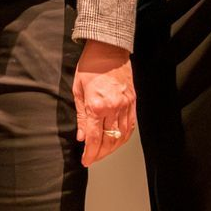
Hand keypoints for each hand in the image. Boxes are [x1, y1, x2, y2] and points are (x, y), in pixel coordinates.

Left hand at [73, 39, 136, 166]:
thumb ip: (80, 115)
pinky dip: (123, 138)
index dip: (90, 153)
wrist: (109, 50)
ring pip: (121, 137)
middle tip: (92, 159)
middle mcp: (113, 108)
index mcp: (97, 105)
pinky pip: (130, 127)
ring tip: (102, 153)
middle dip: (100, 154)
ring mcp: (126, 107)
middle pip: (108, 141)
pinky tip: (116, 142)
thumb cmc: (90, 66)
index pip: (94, 137)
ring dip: (112, 149)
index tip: (85, 160)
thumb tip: (81, 136)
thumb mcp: (78, 89)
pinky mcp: (133, 104)